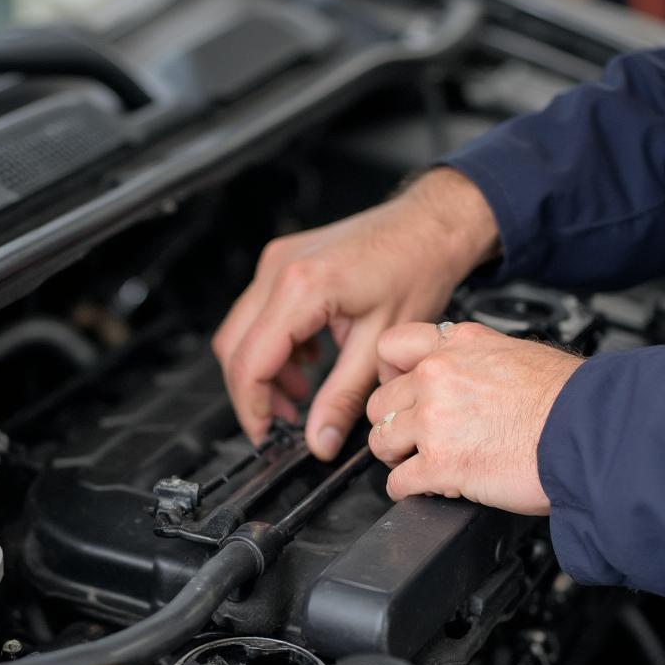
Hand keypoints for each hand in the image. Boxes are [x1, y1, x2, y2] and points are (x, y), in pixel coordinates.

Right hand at [213, 168, 499, 459]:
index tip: (266, 436)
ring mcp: (276, 261)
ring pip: (241, 330)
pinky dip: (272, 345)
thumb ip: (343, 398)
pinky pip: (258, 312)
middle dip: (253, 393)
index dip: (252, 408)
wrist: (430, 223)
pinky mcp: (283, 260)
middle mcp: (279, 269)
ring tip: (300, 395)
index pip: (250, 362)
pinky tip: (307, 360)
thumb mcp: (380, 345)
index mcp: (301, 288)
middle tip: (282, 423)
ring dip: (262, 369)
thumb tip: (320, 440)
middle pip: (233, 348)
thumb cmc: (417, 267)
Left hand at [366, 322, 582, 514]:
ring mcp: (434, 420)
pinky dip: (405, 490)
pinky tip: (422, 490)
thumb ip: (475, 359)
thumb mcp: (517, 352)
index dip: (388, 373)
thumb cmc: (570, 399)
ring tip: (415, 463)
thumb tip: (466, 373)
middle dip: (393, 422)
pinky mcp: (440, 464)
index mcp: (456, 345)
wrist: (592, 431)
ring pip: (381, 441)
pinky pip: (398, 482)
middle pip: (381, 401)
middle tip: (409, 436)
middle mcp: (438, 376)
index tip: (396, 388)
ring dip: (395, 457)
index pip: (391, 347)